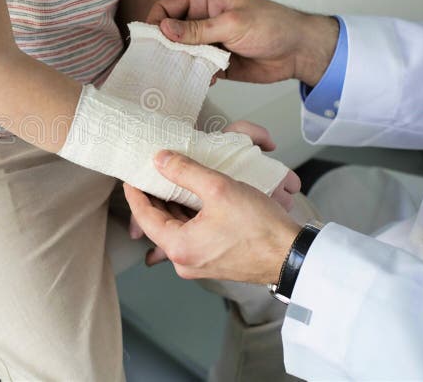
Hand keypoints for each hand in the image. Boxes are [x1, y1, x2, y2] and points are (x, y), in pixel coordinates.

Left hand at [128, 120, 300, 264]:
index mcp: (178, 247)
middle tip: (151, 172)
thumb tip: (160, 159)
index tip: (131, 175)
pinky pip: (191, 235)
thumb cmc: (259, 227)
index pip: (143, 216)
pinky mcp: (212, 261)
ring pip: (175, 228)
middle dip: (154, 196)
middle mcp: (183, 261)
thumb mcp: (219, 189)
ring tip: (172, 179)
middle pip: (157, 223)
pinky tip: (193, 197)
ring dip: (173, 205)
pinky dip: (188, 216)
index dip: (135, 192)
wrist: (292, 254)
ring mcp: (198, 264)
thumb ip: (185, 170)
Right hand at [146, 0, 338, 86]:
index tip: (149, 41)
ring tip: (176, 75)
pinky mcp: (216, 63)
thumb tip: (163, 29)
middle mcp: (203, 21)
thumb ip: (197, 29)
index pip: (167, 7)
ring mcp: (209, 42)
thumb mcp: (232, 23)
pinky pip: (197, 70)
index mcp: (204, 1)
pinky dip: (194, 76)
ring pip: (182, 53)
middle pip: (170, 32)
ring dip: (178, 64)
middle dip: (163, 47)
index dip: (155, 22)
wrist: (298, 51)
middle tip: (158, 63)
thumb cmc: (271, 25)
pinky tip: (198, 82)